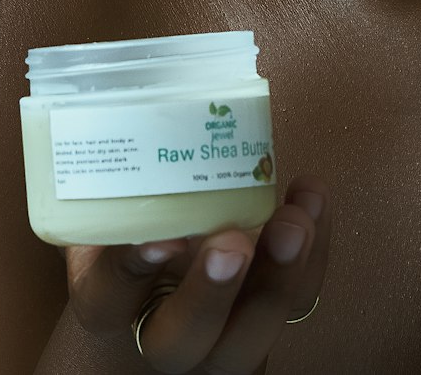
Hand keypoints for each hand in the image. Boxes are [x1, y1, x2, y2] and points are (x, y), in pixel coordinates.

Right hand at [65, 173, 329, 372]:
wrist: (173, 241)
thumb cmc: (138, 202)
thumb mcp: (110, 188)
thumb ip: (116, 158)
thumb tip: (123, 81)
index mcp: (106, 294)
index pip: (107, 295)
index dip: (131, 269)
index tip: (158, 237)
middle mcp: (158, 325)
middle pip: (181, 338)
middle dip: (212, 294)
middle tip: (232, 243)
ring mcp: (217, 332)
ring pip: (247, 338)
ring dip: (279, 278)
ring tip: (293, 222)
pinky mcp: (266, 315)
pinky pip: (298, 301)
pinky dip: (314, 254)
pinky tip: (311, 200)